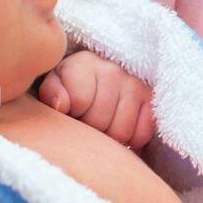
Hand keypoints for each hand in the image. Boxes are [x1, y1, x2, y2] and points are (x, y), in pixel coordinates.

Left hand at [37, 50, 154, 148]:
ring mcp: (134, 84)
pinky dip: (131, 139)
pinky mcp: (150, 99)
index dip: (73, 114)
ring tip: (101, 125)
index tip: (70, 112)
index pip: (80, 100)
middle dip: (90, 128)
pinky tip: (118, 126)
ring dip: (109, 135)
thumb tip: (61, 104)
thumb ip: (52, 93)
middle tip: (85, 122)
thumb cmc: (68, 90)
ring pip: (122, 131)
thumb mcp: (52, 88)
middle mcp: (113, 70)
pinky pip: (142, 134)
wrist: (93, 84)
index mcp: (84, 63)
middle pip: (100, 120)